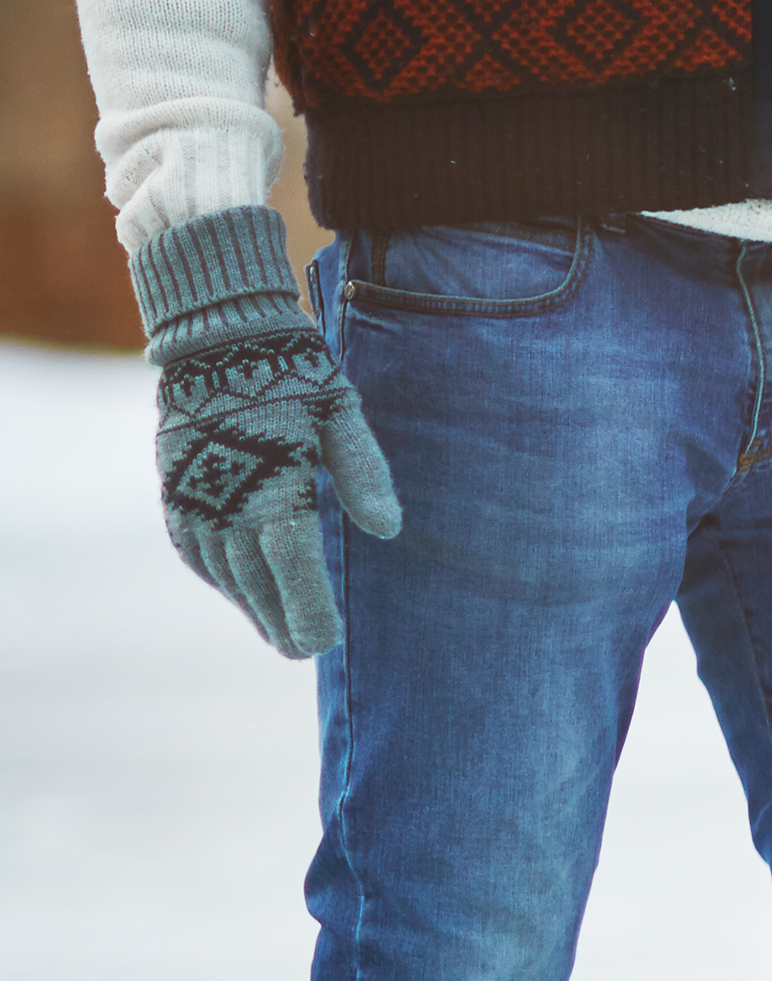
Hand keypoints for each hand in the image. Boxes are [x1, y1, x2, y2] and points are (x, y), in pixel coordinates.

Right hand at [137, 204, 400, 659]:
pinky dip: (213, 571)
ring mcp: (193, 494)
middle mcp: (227, 500)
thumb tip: (389, 530)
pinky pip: (190, 543)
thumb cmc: (293, 370)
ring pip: (220, 567)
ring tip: (274, 630)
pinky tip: (232, 587)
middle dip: (280, 618)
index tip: (323, 644)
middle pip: (255, 578)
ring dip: (246, 602)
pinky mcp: (173, 483)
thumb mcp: (342, 414)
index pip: (293, 567)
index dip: (307, 611)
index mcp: (274, 486)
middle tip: (303, 650)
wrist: (216, 330)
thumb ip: (364, 474)